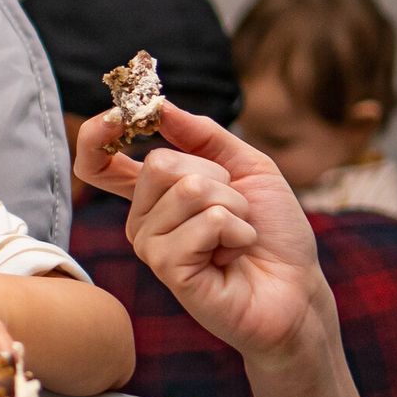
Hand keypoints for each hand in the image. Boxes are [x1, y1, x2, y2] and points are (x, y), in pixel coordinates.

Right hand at [73, 104, 334, 363]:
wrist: (298, 289)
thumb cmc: (273, 233)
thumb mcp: (247, 166)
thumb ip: (203, 135)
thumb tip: (162, 106)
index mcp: (153, 196)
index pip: (99, 163)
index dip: (97, 136)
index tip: (119, 115)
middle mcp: (142, 221)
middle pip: (160, 164)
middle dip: (217, 177)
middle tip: (234, 209)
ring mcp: (152, 246)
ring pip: (190, 190)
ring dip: (235, 207)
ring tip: (238, 237)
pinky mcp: (169, 269)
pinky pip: (207, 221)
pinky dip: (238, 231)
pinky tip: (235, 255)